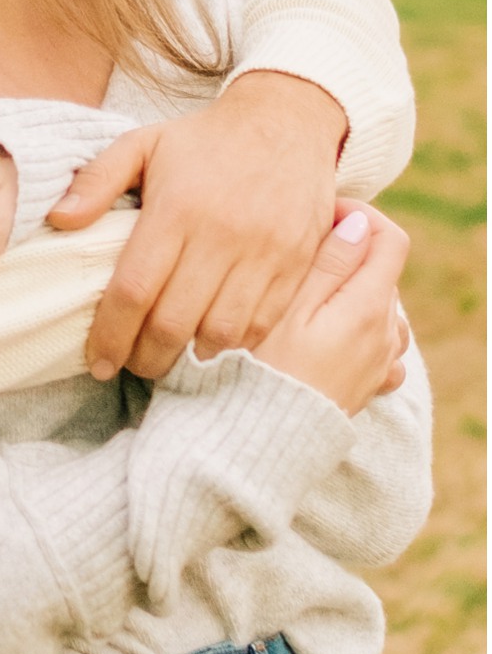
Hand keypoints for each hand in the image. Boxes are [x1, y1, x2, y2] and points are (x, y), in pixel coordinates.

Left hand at [47, 72, 345, 380]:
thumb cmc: (204, 139)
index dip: (111, 334)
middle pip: (174, 322)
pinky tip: (210, 342)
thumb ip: (97, 180)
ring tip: (167, 356)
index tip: (97, 360)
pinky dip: (234, 345)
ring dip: (188, 356)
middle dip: (145, 357)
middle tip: (129, 365)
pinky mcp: (296, 264)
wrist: (286, 121)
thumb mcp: (142, 143)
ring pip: (220, 333)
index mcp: (177, 209)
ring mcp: (264, 253)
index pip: (134, 290)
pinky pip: (262, 324)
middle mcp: (221, 236)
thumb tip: (59, 219)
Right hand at [253, 204, 410, 414]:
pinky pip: (381, 345)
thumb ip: (328, 263)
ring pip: (383, 307)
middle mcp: (384, 334)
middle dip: (350, 251)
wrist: (262, 438)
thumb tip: (359, 225)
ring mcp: (380, 362)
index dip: (361, 216)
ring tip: (312, 294)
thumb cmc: (265, 368)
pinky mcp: (369, 385)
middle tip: (299, 252)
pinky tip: (333, 333)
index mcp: (367, 307)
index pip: (390, 240)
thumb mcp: (288, 306)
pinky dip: (363, 329)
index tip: (322, 216)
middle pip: (383, 271)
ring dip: (355, 290)